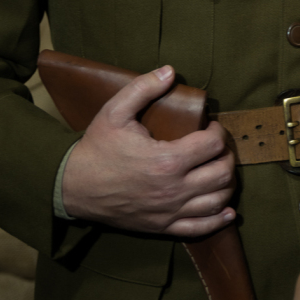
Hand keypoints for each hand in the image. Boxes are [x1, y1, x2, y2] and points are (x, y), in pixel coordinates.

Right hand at [61, 65, 235, 235]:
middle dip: (226, 156)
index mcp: (167, 160)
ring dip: (226, 184)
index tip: (210, 126)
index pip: (213, 145)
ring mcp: (169, 211)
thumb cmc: (96, 148)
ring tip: (219, 169)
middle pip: (222, 173)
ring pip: (217, 201)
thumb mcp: (115, 111)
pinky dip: (218, 220)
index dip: (218, 131)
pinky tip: (226, 210)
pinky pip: (199, 229)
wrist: (72, 187)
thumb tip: (170, 71)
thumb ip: (143, 87)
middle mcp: (173, 189)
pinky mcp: (162, 227)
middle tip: (218, 147)